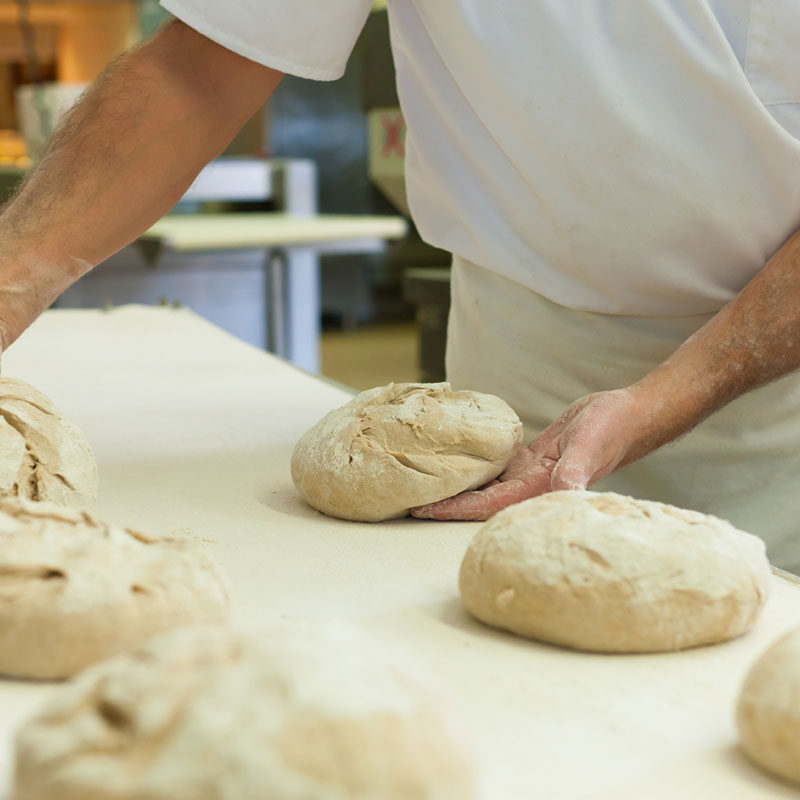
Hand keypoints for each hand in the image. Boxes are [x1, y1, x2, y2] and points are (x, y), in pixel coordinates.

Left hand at [411, 388, 654, 520]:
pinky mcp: (532, 457)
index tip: (422, 511)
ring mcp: (530, 472)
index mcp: (538, 489)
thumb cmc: (612, 430)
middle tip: (407, 499)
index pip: (486, 505)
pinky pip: (496, 464)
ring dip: (457, 486)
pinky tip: (456, 461)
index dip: (453, 510)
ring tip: (424, 483)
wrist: (628, 414)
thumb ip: (573, 472)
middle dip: (445, 502)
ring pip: (484, 484)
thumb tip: (562, 493)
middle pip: (478, 500)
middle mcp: (530, 486)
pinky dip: (475, 464)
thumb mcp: (589, 446)